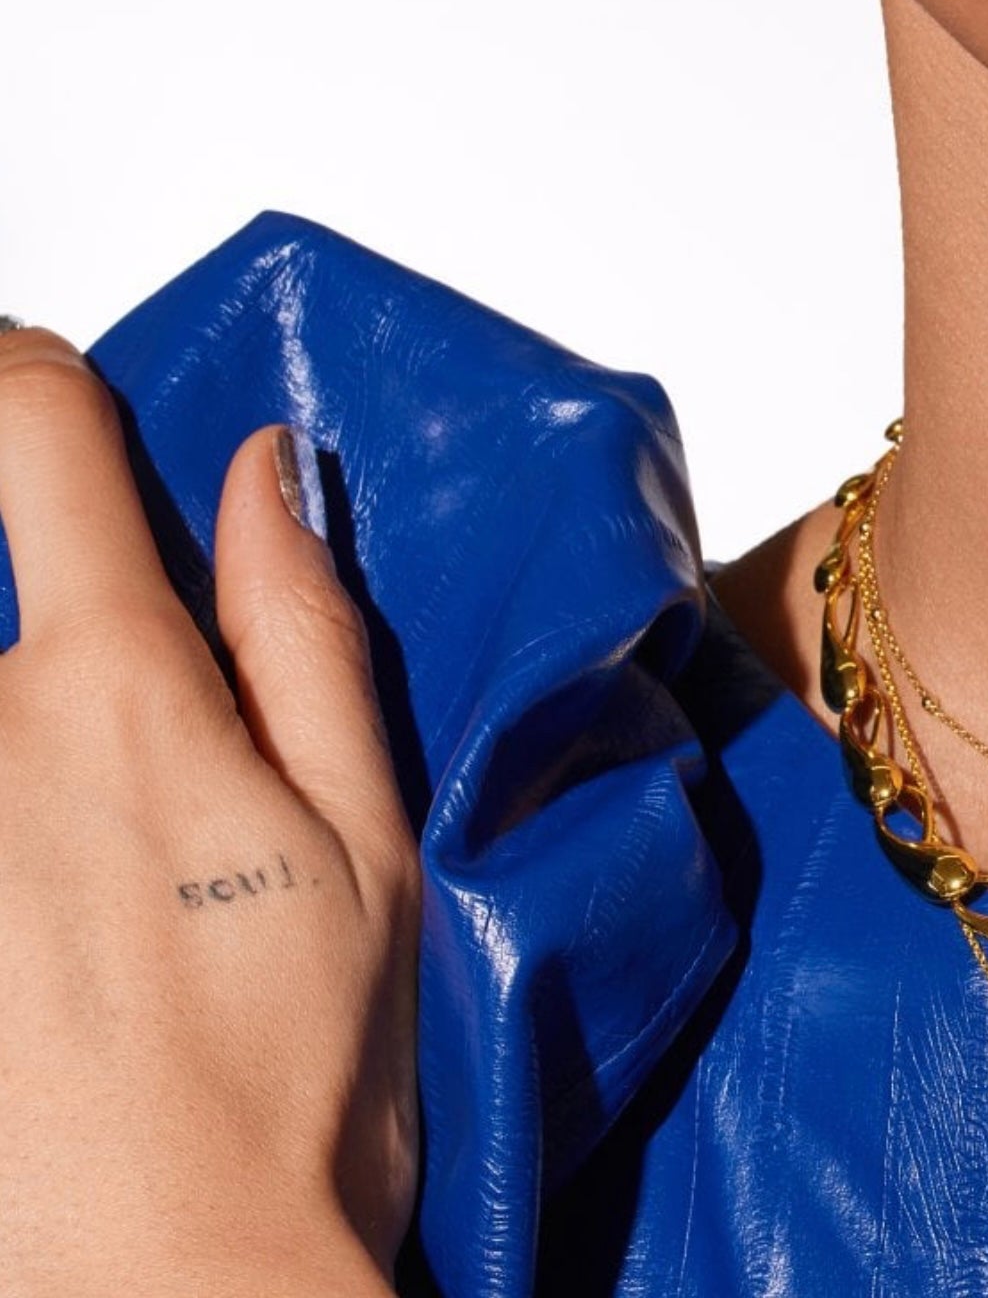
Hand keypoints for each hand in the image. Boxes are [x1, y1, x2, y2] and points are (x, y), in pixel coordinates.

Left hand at [0, 328, 420, 1295]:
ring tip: (92, 829)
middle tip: (88, 655)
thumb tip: (264, 470)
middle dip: (13, 556)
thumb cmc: (293, 1074)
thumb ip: (304, 624)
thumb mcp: (363, 829)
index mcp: (115, 687)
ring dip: (16, 694)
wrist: (160, 1293)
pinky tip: (51, 879)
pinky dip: (7, 777)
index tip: (53, 389)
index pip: (35, 430)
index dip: (38, 372)